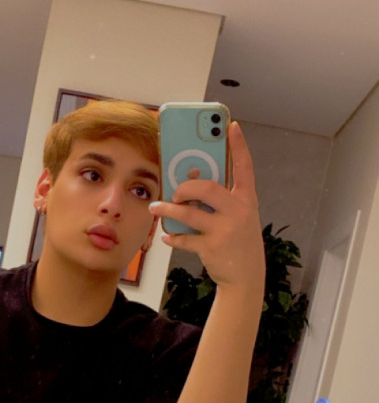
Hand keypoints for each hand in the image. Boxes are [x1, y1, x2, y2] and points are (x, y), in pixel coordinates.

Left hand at [150, 122, 264, 291]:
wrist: (246, 277)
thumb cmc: (238, 241)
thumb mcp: (238, 217)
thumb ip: (219, 200)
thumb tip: (189, 181)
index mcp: (246, 200)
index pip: (245, 167)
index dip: (239, 145)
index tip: (231, 126)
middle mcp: (239, 212)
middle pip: (207, 188)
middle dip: (185, 187)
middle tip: (175, 192)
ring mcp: (225, 230)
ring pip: (188, 213)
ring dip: (168, 211)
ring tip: (156, 208)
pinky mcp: (212, 247)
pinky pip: (184, 238)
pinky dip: (172, 237)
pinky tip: (166, 236)